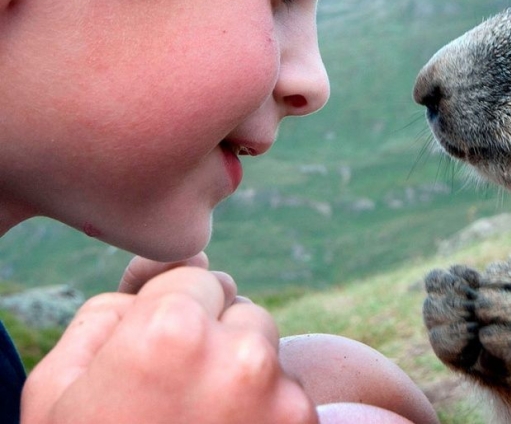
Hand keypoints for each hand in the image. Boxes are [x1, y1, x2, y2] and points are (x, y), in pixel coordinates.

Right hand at [22, 266, 317, 423]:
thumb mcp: (58, 388)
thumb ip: (112, 308)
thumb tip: (172, 267)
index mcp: (170, 330)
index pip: (194, 273)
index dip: (167, 312)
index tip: (152, 355)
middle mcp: (239, 353)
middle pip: (237, 307)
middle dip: (211, 335)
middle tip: (174, 397)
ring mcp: (281, 393)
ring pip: (266, 346)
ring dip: (241, 370)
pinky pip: (288, 389)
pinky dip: (265, 407)